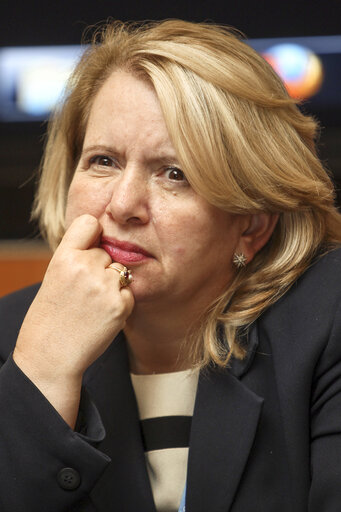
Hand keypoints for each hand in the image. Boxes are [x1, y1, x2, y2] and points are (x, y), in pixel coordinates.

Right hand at [13, 214, 133, 426]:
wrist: (50, 355)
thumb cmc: (51, 316)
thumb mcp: (55, 277)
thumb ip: (78, 257)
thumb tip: (105, 243)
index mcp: (64, 256)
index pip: (89, 222)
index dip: (93, 234)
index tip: (90, 247)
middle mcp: (85, 266)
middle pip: (108, 252)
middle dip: (101, 268)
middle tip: (84, 293)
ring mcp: (104, 285)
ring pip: (120, 272)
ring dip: (112, 285)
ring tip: (92, 306)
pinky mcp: (120, 304)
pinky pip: (129, 293)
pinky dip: (120, 304)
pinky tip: (101, 316)